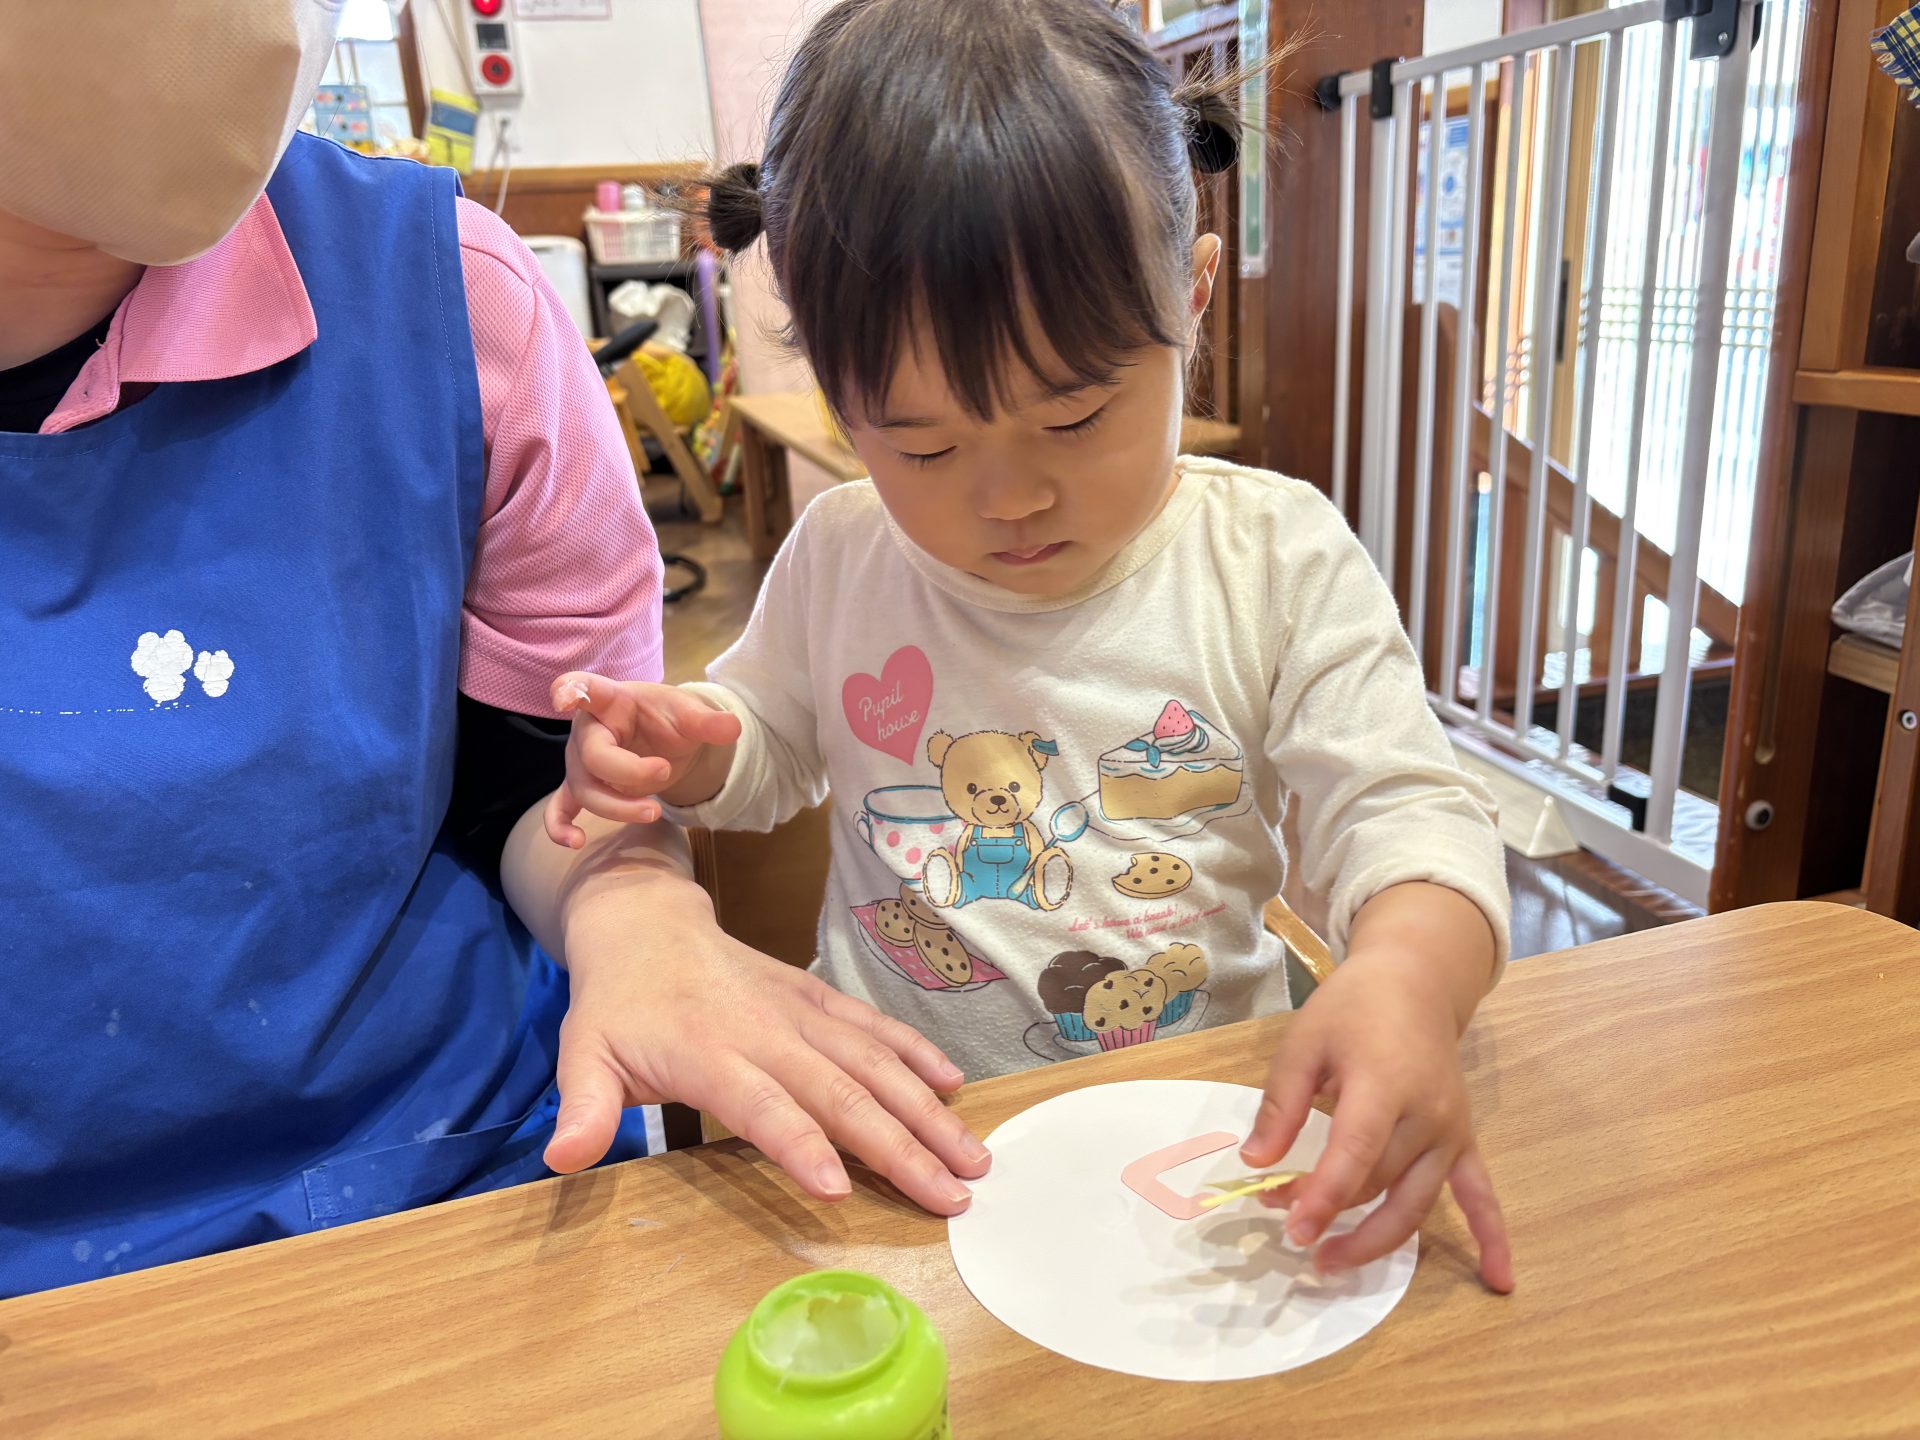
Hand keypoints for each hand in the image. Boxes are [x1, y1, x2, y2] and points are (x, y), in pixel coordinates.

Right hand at [544, 672, 741, 847]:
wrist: (661, 738)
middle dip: (629, 773)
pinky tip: (576, 842)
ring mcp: (579, 762)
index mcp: (612, 701)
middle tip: (665, 772)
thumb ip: (707, 721)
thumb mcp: (689, 715)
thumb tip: (734, 727)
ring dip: (618, 807)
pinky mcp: (580, 787)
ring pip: (586, 790)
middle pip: (592, 758)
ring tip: (655, 812)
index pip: (587, 688)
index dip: (572, 690)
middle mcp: (588, 731)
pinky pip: (560, 809)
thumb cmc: (666, 718)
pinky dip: (561, 827)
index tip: (564, 699)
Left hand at [544, 895, 990, 1216]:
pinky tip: (953, 1086)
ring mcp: (800, 1010)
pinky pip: (875, 1025)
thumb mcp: (583, 1053)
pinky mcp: (818, 998)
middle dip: (899, 1144)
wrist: (646, 924)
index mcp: (709, 1051)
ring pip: (874, 1061)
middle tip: (951, 1194)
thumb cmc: (617, 1006)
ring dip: (926, 1110)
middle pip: (841, 1090)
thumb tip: (561, 1158)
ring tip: (971, 1157)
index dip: (798, 1144)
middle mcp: (766, 1029)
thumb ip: (583, 1107)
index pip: (762, 1104)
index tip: (838, 1188)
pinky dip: (916, 1052)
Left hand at [1241, 947, 1512, 1291]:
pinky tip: (1499, 1280)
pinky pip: (1481, 1194)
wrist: (1413, 983)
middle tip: (1288, 1230)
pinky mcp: (1465, 1141)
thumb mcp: (1303, 1044)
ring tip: (1333, 1262)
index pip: (1356, 1155)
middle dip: (1332, 1213)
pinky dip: (1492, 1238)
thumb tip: (1256, 1162)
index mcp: (1385, 1084)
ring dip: (1378, 1241)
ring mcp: (1452, 1132)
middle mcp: (1428, 1115)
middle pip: (1380, 1183)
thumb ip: (1280, 1105)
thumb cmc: (1351, 1009)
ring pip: (1417, 1202)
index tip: (1293, 1229)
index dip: (1324, 1197)